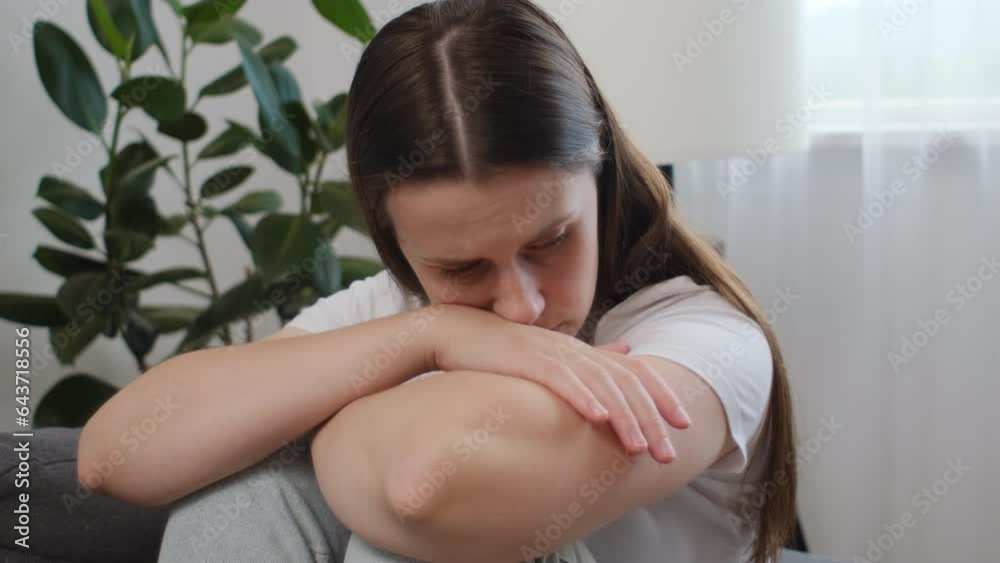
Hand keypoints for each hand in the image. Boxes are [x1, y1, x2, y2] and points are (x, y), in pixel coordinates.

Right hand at [429, 304, 690, 462]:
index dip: (662, 395)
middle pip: (625, 383)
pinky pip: (561, 379)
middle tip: (669, 452)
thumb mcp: (552, 356)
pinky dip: (582, 396)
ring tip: (640, 446)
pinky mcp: (528, 359)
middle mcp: (574, 350)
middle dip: (652, 418)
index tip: (684, 423)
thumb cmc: (501, 351)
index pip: (634, 372)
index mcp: (582, 352)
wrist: (456, 332)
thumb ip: (588, 360)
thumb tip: (626, 351)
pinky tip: (597, 417)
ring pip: (600, 384)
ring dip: (623, 416)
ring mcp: (552, 353)